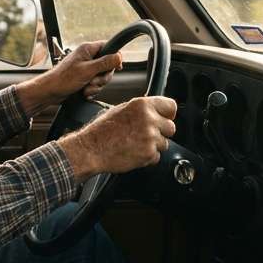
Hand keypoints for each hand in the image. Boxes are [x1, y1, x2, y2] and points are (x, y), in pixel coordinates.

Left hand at [15, 42, 121, 116]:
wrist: (50, 92)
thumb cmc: (64, 79)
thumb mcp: (88, 70)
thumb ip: (105, 63)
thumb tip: (119, 57)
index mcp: (87, 49)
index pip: (108, 46)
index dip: (114, 56)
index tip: (118, 67)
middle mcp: (87, 57)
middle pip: (107, 65)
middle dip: (103, 77)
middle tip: (94, 81)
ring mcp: (85, 68)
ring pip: (102, 76)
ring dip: (96, 85)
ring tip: (86, 88)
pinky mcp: (84, 79)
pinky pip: (95, 84)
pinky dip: (92, 90)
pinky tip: (84, 93)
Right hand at [61, 95, 176, 178]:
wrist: (91, 149)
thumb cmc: (101, 131)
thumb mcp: (121, 110)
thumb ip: (141, 110)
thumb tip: (155, 112)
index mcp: (142, 105)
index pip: (171, 106)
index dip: (168, 114)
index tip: (165, 118)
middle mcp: (148, 119)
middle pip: (171, 127)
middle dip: (161, 132)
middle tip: (145, 135)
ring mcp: (150, 137)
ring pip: (165, 143)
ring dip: (153, 146)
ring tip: (135, 144)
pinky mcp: (149, 153)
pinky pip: (157, 156)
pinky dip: (148, 157)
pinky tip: (133, 152)